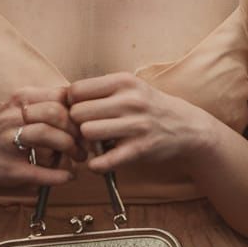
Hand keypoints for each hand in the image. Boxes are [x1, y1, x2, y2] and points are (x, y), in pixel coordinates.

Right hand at [0, 86, 80, 190]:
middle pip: (54, 112)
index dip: (79, 109)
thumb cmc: (11, 135)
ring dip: (69, 147)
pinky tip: (68, 177)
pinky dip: (58, 175)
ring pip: (45, 134)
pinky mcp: (8, 167)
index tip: (88, 122)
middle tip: (86, 144)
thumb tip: (90, 108)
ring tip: (79, 157)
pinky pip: (38, 170)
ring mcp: (7, 140)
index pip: (58, 95)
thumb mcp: (30, 114)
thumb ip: (54, 108)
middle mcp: (12, 116)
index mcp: (22, 100)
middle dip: (76, 129)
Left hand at [68, 72, 211, 174]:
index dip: (71, 103)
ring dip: (86, 143)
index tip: (78, 111)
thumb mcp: (130, 87)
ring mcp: (136, 125)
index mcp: (124, 81)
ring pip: (88, 133)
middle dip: (76, 124)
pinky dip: (95, 165)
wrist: (186, 127)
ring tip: (93, 144)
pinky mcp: (140, 150)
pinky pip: (103, 161)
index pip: (76, 90)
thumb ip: (100, 90)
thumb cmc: (149, 106)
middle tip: (83, 131)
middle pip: (78, 113)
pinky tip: (99, 162)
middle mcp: (130, 101)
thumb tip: (61, 96)